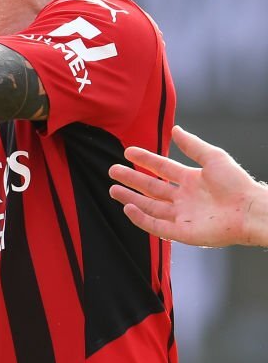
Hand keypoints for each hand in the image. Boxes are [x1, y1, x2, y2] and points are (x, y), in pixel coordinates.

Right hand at [108, 125, 266, 246]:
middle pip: (151, 188)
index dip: (145, 160)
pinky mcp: (183, 233)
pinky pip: (156, 225)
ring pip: (149, 207)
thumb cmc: (238, 184)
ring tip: (113, 189)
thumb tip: (175, 129)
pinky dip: (141, 218)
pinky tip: (128, 208)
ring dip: (130, 198)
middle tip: (112, 170)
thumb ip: (192, 145)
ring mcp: (182, 216)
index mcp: (191, 180)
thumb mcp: (213, 158)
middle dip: (131, 179)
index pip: (162, 169)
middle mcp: (184, 198)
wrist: (250, 211)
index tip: (128, 151)